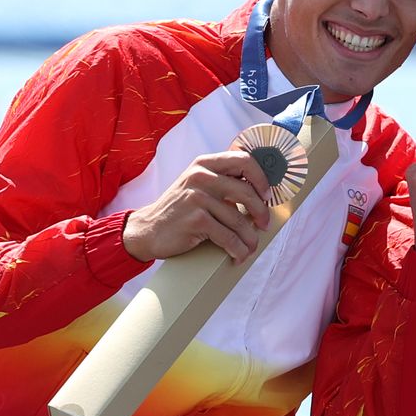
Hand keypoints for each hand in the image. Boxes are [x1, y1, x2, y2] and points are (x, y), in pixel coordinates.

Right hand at [124, 151, 271, 261]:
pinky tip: (238, 255)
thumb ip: (221, 181)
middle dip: (261, 212)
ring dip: (249, 239)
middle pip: (247, 192)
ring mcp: (198, 197)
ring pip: (239, 220)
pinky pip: (228, 237)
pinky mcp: (196, 219)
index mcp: (205, 164)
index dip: (262, 178)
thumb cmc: (179, 210)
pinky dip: (237, 250)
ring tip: (250, 247)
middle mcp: (201, 176)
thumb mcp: (196, 185)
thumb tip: (260, 190)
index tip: (267, 195)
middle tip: (263, 225)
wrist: (148, 230)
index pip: (244, 160)